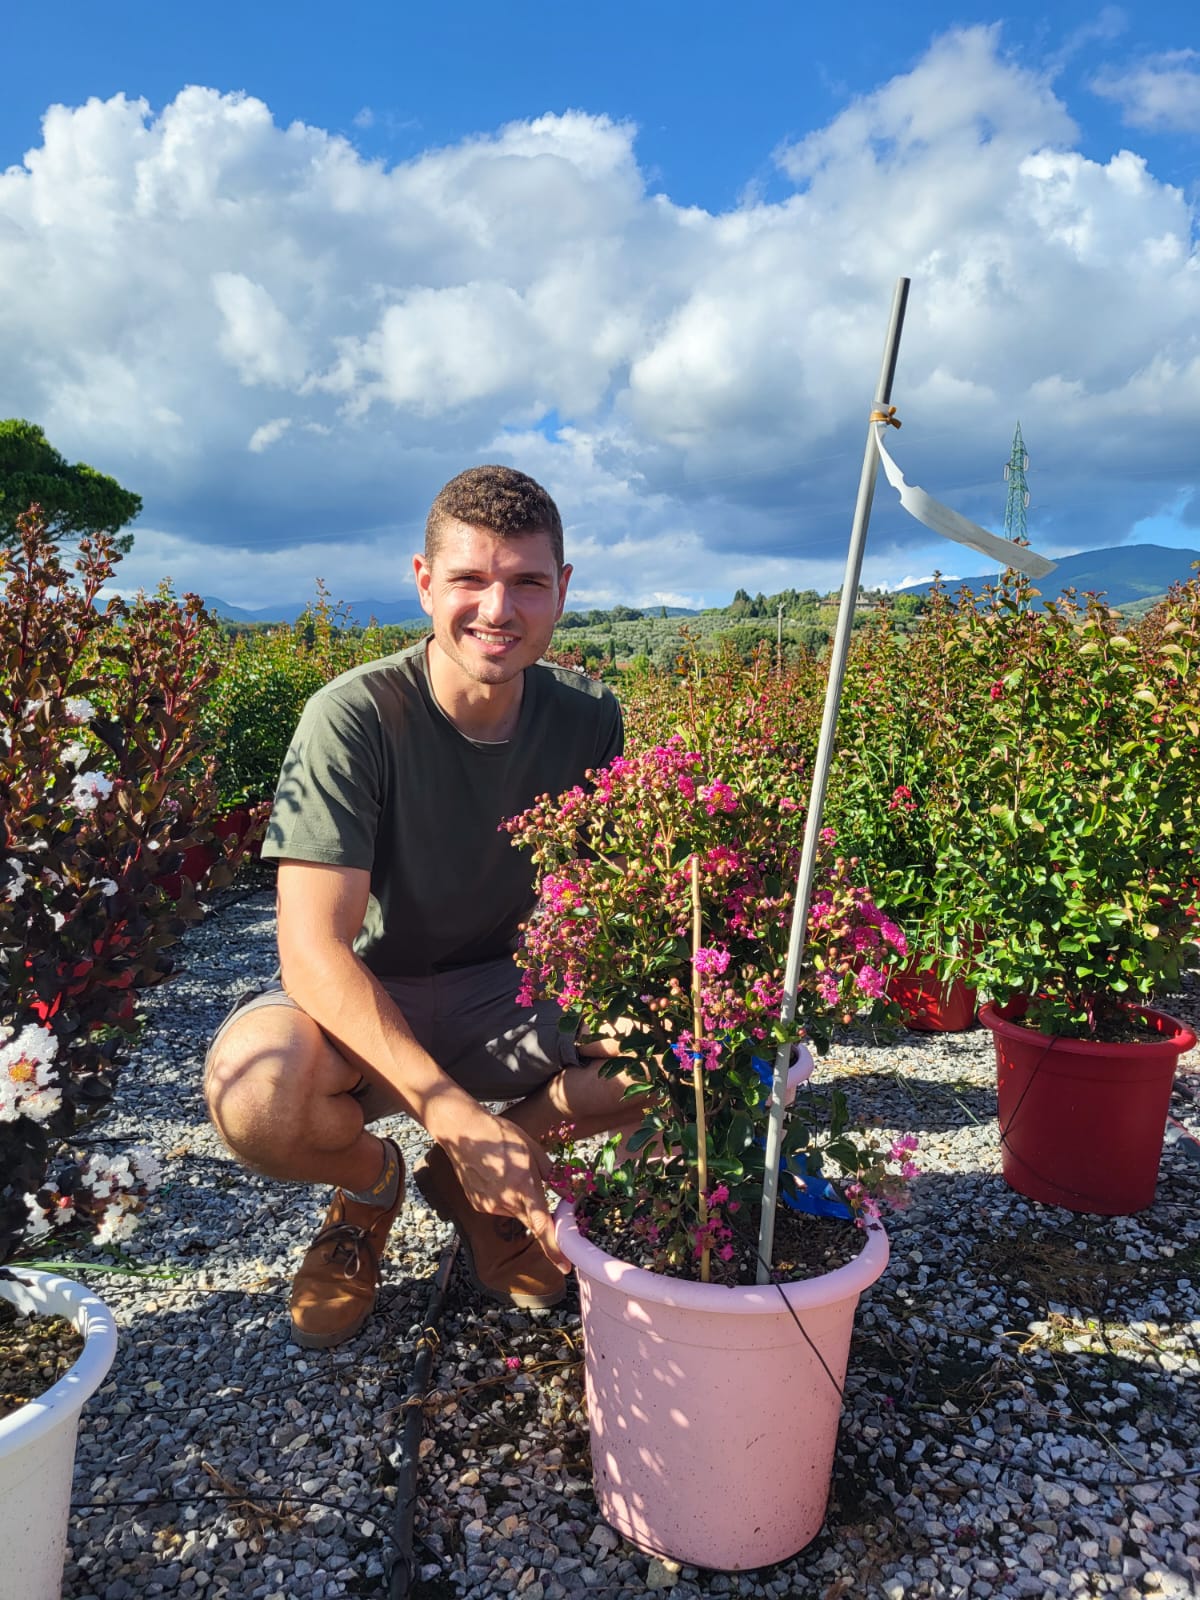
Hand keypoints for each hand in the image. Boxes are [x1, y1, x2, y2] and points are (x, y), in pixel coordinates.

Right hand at [442, 1110, 569, 1272]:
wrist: (463, 1131)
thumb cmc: (501, 1135)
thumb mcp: (534, 1150)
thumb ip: (553, 1175)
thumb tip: (569, 1193)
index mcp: (524, 1187)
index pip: (542, 1226)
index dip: (554, 1249)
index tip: (564, 1266)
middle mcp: (506, 1202)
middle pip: (530, 1220)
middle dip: (540, 1218)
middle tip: (538, 1195)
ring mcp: (490, 1206)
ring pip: (515, 1212)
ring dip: (520, 1201)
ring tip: (510, 1172)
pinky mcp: (478, 1205)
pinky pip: (500, 1207)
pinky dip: (505, 1198)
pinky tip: (497, 1176)